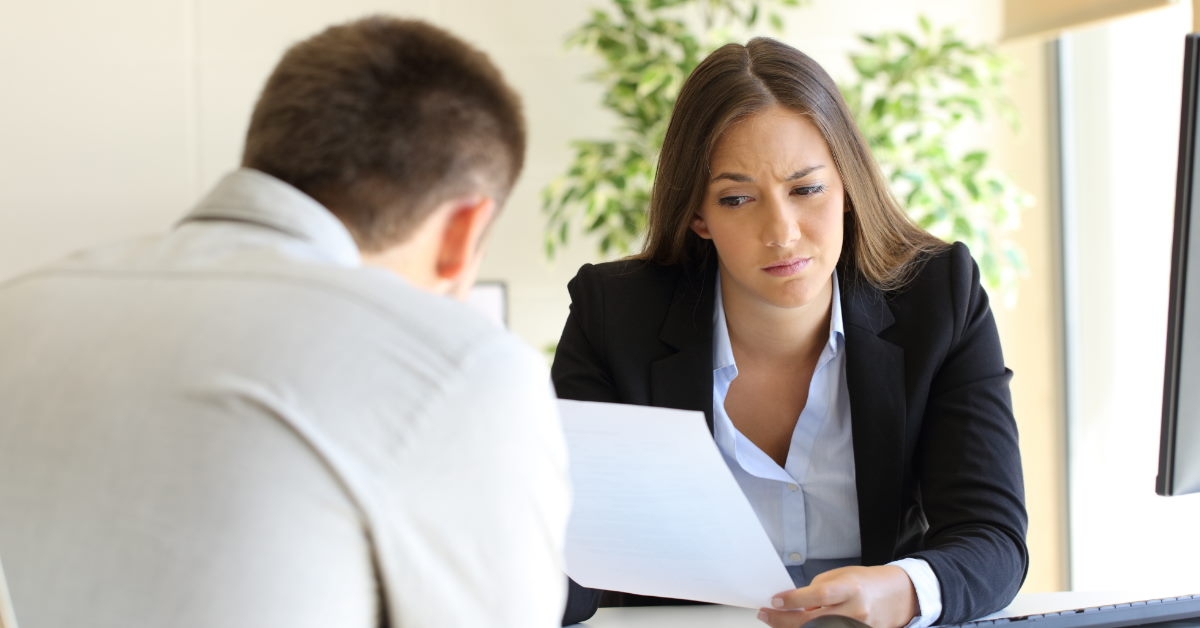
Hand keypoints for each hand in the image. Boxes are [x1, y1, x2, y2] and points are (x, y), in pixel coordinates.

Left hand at [756, 565, 918, 627]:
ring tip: (778, 621)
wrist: (897, 597)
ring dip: (794, 627)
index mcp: (851, 589)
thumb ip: (817, 589)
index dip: (794, 600)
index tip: (775, 600)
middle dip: (784, 620)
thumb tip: (793, 603)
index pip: (818, 595)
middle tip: (765, 615)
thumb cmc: (866, 582)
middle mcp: (855, 612)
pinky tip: (798, 626)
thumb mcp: (842, 576)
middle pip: (813, 621)